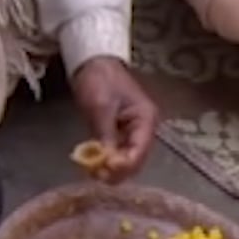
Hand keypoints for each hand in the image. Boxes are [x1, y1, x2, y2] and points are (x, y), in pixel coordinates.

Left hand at [69, 57, 158, 182]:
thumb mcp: (100, 108)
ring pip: (127, 157)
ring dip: (112, 167)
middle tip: (96, 177)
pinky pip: (118, 150)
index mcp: (145, 119)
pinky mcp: (121, 130)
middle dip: (118, 170)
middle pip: (136, 158)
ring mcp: (133, 129)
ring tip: (93, 173)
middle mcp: (144, 127)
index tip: (105, 172)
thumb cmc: (99, 80)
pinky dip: (108, 158)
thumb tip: (107, 161)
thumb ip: (106, 135)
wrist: (92, 62)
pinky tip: (94, 164)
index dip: (124, 165)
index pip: (140, 150)